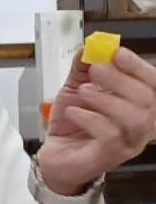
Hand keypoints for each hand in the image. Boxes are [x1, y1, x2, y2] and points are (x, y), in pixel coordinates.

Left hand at [39, 47, 155, 193]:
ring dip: (108, 99)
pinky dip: (91, 119)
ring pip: (135, 119)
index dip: (138, 66)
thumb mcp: (76, 88)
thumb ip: (83, 69)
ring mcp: (130, 142)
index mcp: (139, 104)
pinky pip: (111, 135)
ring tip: (84, 92)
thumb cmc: (74, 122)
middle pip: (147, 99)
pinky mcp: (111, 156)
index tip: (117, 52)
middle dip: (121, 79)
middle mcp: (142, 124)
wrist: (56, 154)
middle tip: (96, 70)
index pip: (153, 84)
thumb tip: (89, 47)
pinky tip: (74, 112)